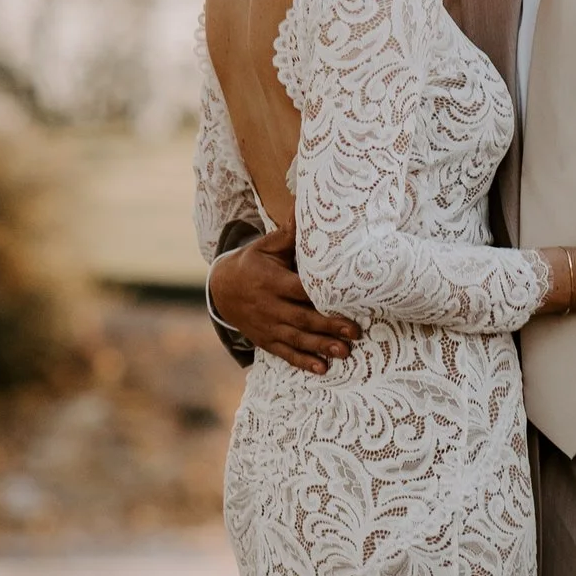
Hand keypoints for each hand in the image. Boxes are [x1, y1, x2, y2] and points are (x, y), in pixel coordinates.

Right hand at [212, 236, 357, 372]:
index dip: (320, 296)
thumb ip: (289, 234)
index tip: (345, 298)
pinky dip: (303, 362)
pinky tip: (322, 369)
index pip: (298, 290)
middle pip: (302, 318)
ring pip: (296, 339)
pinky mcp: (266, 340)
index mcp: (271, 281)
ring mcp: (267, 326)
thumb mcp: (267, 247)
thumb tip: (305, 206)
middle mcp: (269, 306)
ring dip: (320, 347)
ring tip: (344, 352)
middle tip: (354, 332)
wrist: (221, 289)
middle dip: (328, 326)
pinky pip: (285, 353)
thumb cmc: (253, 263)